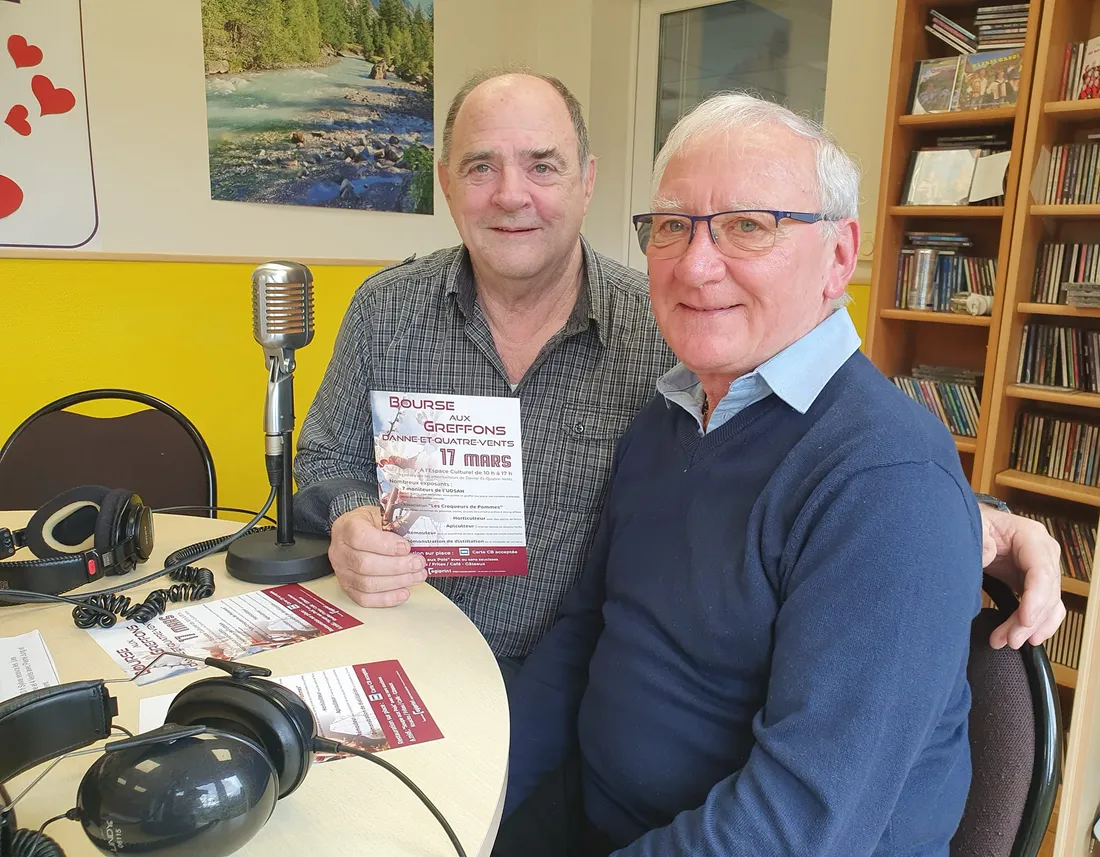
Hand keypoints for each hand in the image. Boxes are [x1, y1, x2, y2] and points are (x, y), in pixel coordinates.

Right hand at [329, 505, 427, 607]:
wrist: (353, 533)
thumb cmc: (369, 524)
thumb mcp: (380, 514)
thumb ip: (395, 526)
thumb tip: (418, 541)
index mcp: (347, 527)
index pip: (361, 537)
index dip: (386, 545)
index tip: (406, 547)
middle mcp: (340, 550)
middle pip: (365, 564)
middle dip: (397, 566)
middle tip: (418, 563)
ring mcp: (341, 571)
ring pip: (367, 583)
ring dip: (396, 582)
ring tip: (416, 576)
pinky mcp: (347, 587)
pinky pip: (364, 598)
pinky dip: (387, 598)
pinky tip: (403, 592)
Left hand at [979, 504, 1065, 649]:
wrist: (974, 525)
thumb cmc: (976, 523)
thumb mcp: (974, 526)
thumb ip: (981, 540)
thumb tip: (989, 554)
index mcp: (1031, 537)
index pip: (1041, 572)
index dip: (1036, 598)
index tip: (1025, 620)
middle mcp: (1043, 553)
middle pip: (1047, 593)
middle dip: (1030, 620)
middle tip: (1010, 639)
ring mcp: (1041, 569)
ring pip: (1049, 604)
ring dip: (1032, 627)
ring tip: (1009, 642)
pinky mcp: (1033, 582)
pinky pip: (1045, 607)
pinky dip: (1038, 624)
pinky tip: (1028, 638)